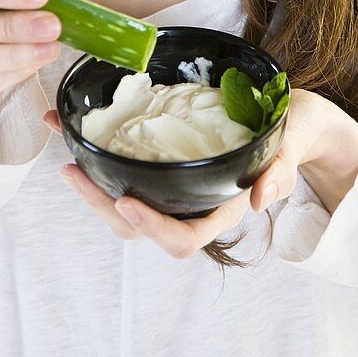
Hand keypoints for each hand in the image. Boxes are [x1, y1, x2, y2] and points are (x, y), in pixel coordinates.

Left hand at [43, 87, 339, 255]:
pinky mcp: (161, 163)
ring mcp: (174, 185)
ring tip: (64, 153)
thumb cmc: (294, 131)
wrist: (290, 117)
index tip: (125, 204)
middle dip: (101, 205)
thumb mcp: (294, 141)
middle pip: (141, 224)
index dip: (152, 228)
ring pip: (125, 201)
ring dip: (91, 183)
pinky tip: (69, 125)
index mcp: (222, 207)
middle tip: (72, 172)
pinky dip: (95, 151)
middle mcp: (193, 203)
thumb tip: (260, 199)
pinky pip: (124, 167)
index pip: (183, 238)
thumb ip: (281, 167)